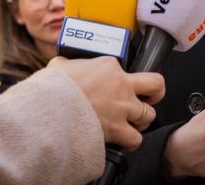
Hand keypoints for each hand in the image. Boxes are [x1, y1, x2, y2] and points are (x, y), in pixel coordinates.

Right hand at [48, 56, 163, 149]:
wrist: (48, 109)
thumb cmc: (52, 87)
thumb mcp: (60, 65)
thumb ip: (68, 64)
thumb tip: (63, 65)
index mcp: (109, 66)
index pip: (126, 69)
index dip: (123, 79)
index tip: (115, 85)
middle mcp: (122, 84)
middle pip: (156, 85)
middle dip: (155, 93)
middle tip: (148, 98)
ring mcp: (122, 107)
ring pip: (149, 114)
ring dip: (141, 120)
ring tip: (131, 122)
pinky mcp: (118, 128)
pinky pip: (136, 138)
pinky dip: (131, 141)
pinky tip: (124, 140)